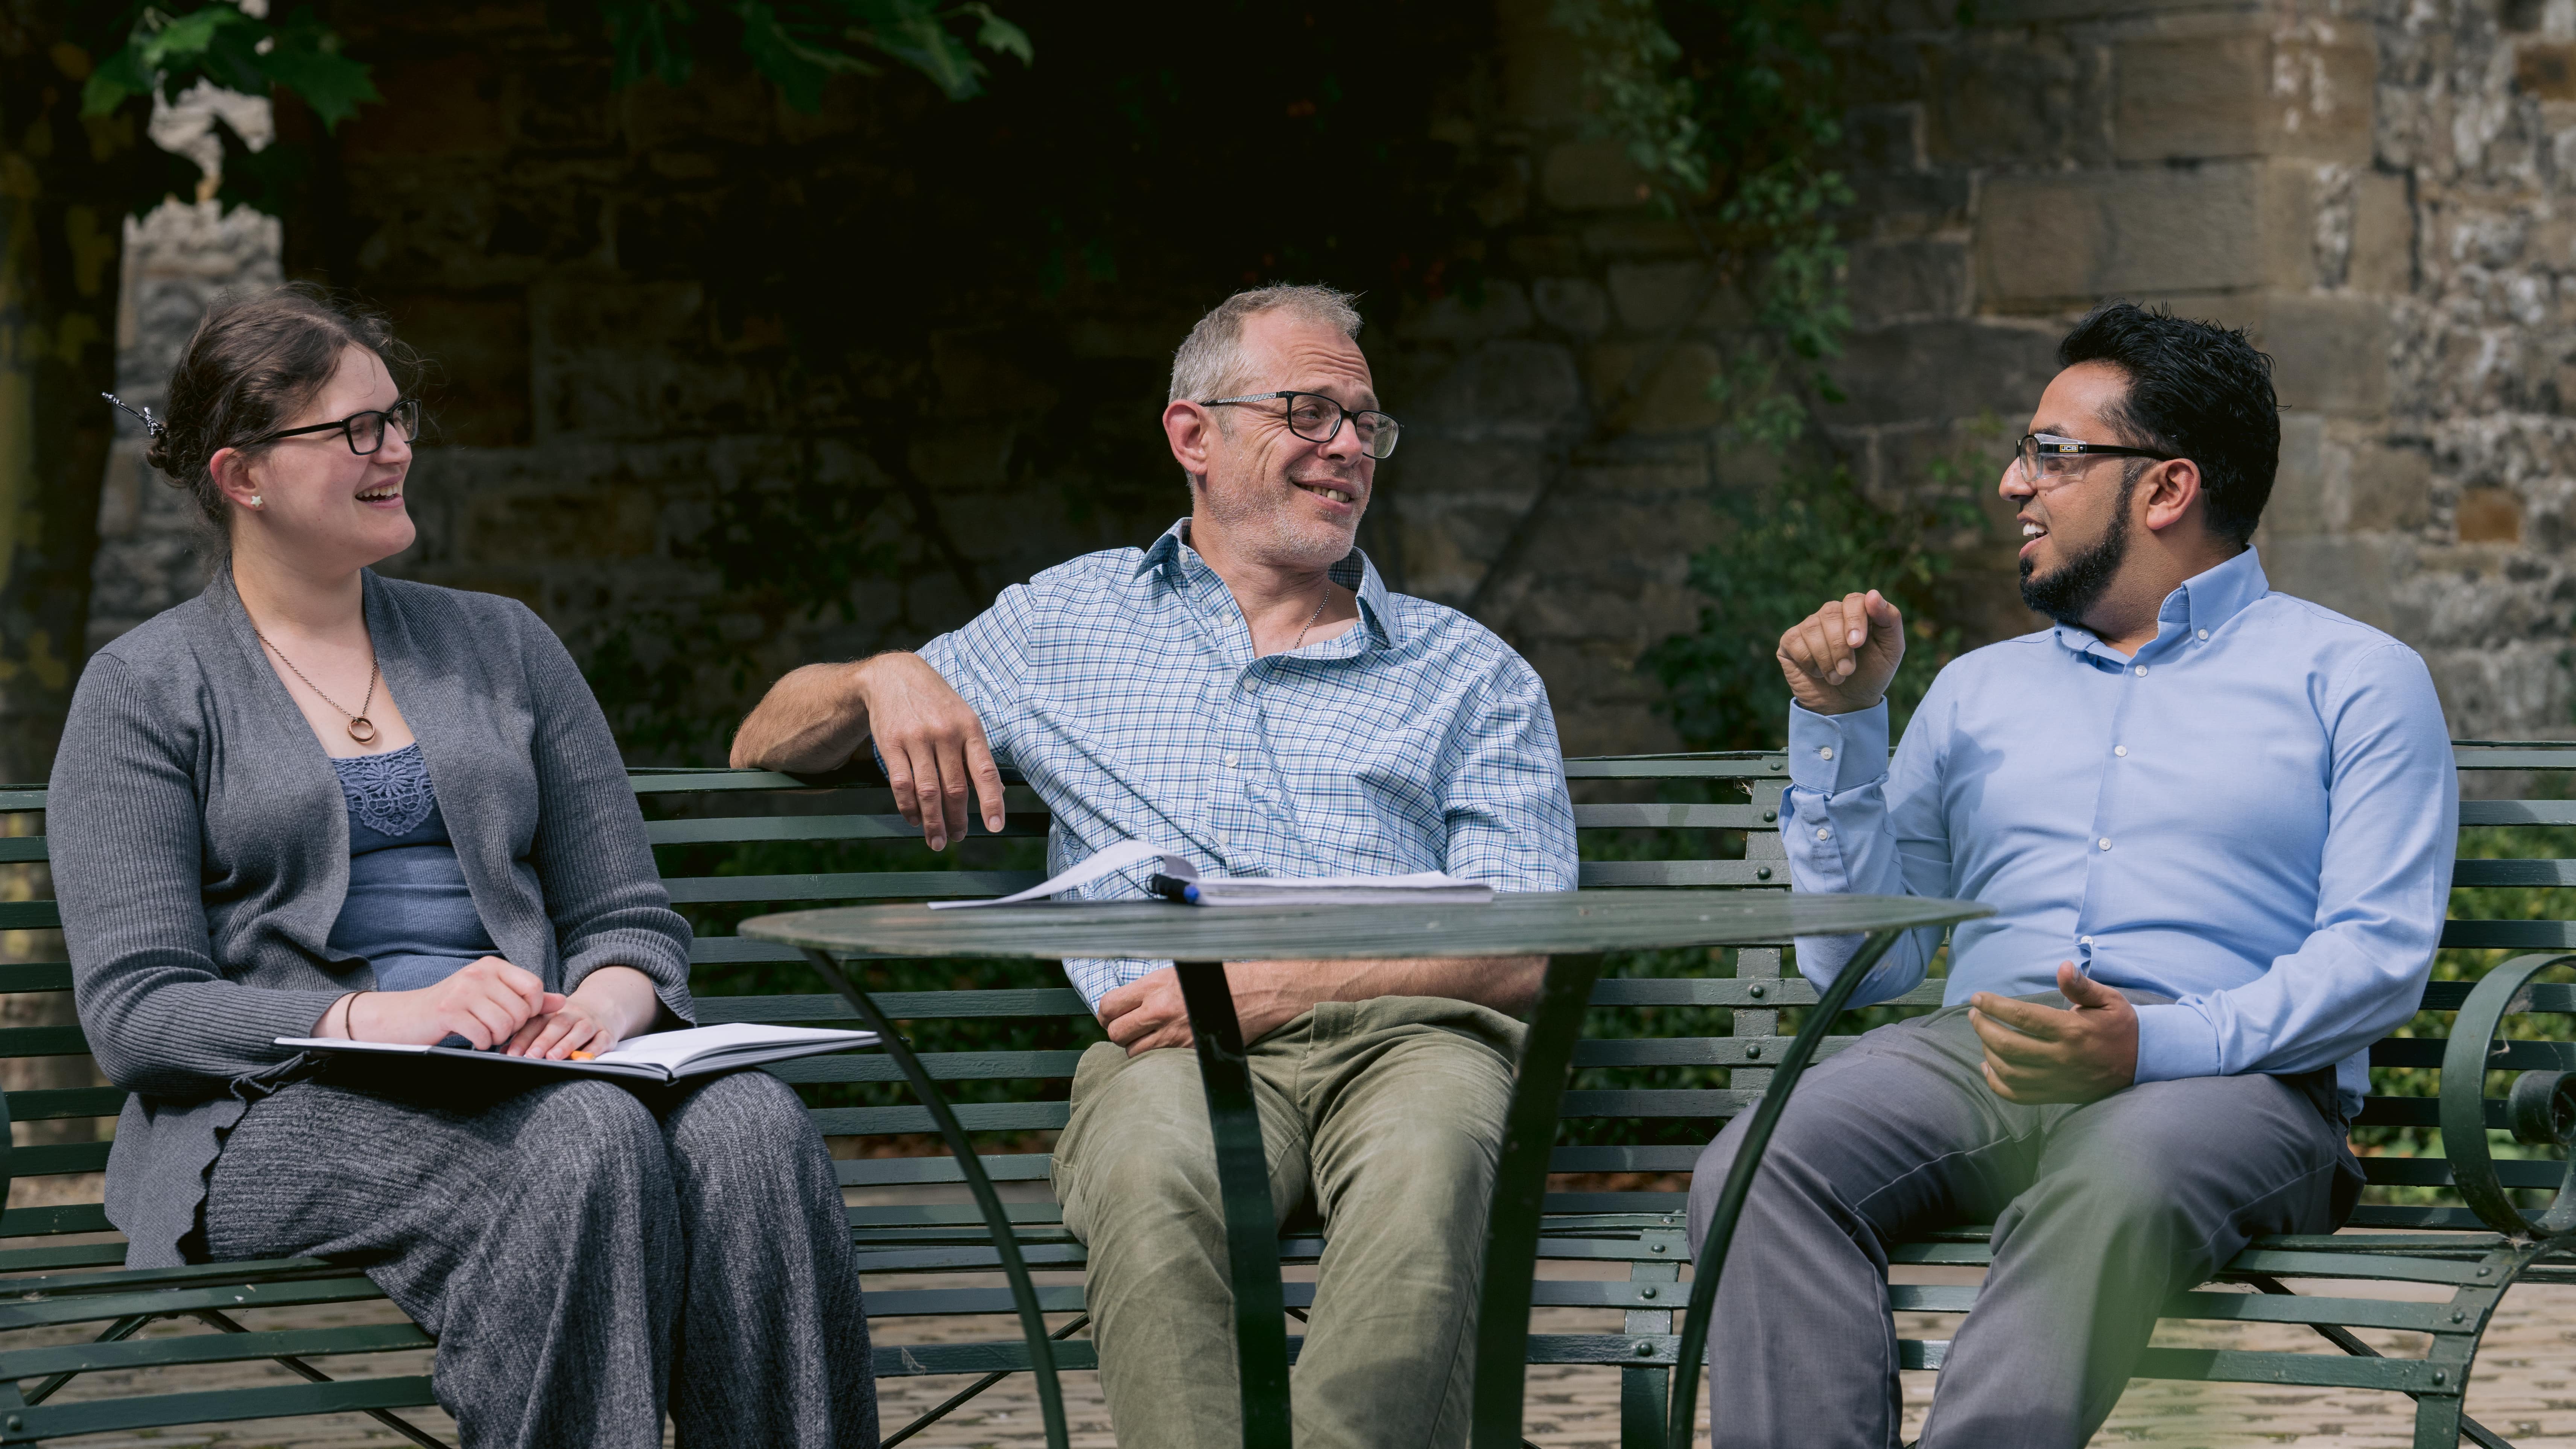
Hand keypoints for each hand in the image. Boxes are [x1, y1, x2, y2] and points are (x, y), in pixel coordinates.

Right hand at [350, 956, 556, 1049]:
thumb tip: (561, 1001)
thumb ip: (526, 997)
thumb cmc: (455, 1006)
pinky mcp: (449, 1010)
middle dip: (513, 1028)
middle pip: (521, 1010)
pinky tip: (471, 1037)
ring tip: (482, 1031)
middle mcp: (479, 972)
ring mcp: (463, 990)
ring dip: (496, 1037)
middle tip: (495, 1028)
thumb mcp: (492, 995)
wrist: (409, 1016)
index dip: (533, 1009)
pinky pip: (482, 1035)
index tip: (518, 1017)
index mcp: (493, 965)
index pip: (534, 986)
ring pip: (504, 1025)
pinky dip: (480, 1043)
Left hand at [502, 993, 620, 1059]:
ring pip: (580, 1031)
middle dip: (543, 1041)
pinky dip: (594, 1050)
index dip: (523, 1038)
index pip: (536, 1022)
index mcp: (552, 1012)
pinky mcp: (607, 1033)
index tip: (511, 1054)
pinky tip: (584, 1059)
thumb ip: (527, 1036)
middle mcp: (572, 1015)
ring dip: (566, 1044)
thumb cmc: (567, 1023)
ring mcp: (591, 1023)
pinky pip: (602, 1040)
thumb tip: (504, 1054)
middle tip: (531, 1056)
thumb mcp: (547, 1023)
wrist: (604, 1008)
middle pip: (557, 1024)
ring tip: (553, 1058)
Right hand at [857, 653, 1006, 851]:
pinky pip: (901, 785)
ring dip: (933, 822)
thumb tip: (996, 791)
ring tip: (937, 839)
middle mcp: (945, 733)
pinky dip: (908, 808)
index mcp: (969, 727)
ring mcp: (916, 739)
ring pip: (927, 792)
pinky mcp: (891, 744)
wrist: (893, 675)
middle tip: (958, 837)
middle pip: (954, 788)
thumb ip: (976, 753)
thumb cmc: (935, 702)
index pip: (985, 771)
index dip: (991, 802)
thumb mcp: (963, 717)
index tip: (994, 826)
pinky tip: (915, 819)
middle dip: (957, 820)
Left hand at [1097, 962, 1314, 1056]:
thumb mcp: (1179, 974)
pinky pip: (1157, 1063)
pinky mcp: (1188, 1052)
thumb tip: (1125, 1004)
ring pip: (1133, 1053)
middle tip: (1131, 1030)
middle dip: (1120, 1033)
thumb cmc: (1220, 981)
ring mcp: (1173, 1034)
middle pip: (1116, 1033)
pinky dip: (1157, 1059)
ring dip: (1138, 1048)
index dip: (1106, 1014)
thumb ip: (1150, 989)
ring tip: (1152, 1039)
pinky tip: (1167, 1049)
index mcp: (1155, 986)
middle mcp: (1160, 1010)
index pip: (1109, 1006)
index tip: (1111, 1017)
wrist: (1257, 995)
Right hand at [1778, 589, 1905, 715]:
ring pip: (1812, 628)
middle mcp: (1831, 615)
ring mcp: (1809, 626)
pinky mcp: (1790, 641)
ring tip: (1837, 677)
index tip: (1858, 643)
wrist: (1847, 705)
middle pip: (1830, 612)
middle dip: (1840, 645)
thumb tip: (1873, 594)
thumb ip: (1890, 620)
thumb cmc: (1871, 675)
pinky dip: (1809, 662)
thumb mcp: (1891, 650)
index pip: (1853, 600)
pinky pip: (1795, 641)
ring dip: (1826, 658)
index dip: (1855, 619)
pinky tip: (1818, 673)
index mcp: (1857, 612)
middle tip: (1848, 670)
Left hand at [1968, 963, 2138, 1104]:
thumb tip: (2063, 966)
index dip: (1995, 1006)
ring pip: (2008, 1071)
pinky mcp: (2056, 1095)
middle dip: (1983, 1027)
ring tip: (1982, 1033)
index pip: (2023, 1017)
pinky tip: (1987, 1065)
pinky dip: (1995, 1082)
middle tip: (1974, 1014)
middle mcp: (2061, 1058)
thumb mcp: (2109, 1000)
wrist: (2142, 1063)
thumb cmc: (2121, 1026)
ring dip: (1987, 1051)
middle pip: (2008, 1045)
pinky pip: (2017, 1096)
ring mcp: (2057, 1080)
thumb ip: (2082, 985)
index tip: (1977, 998)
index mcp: (2072, 1031)